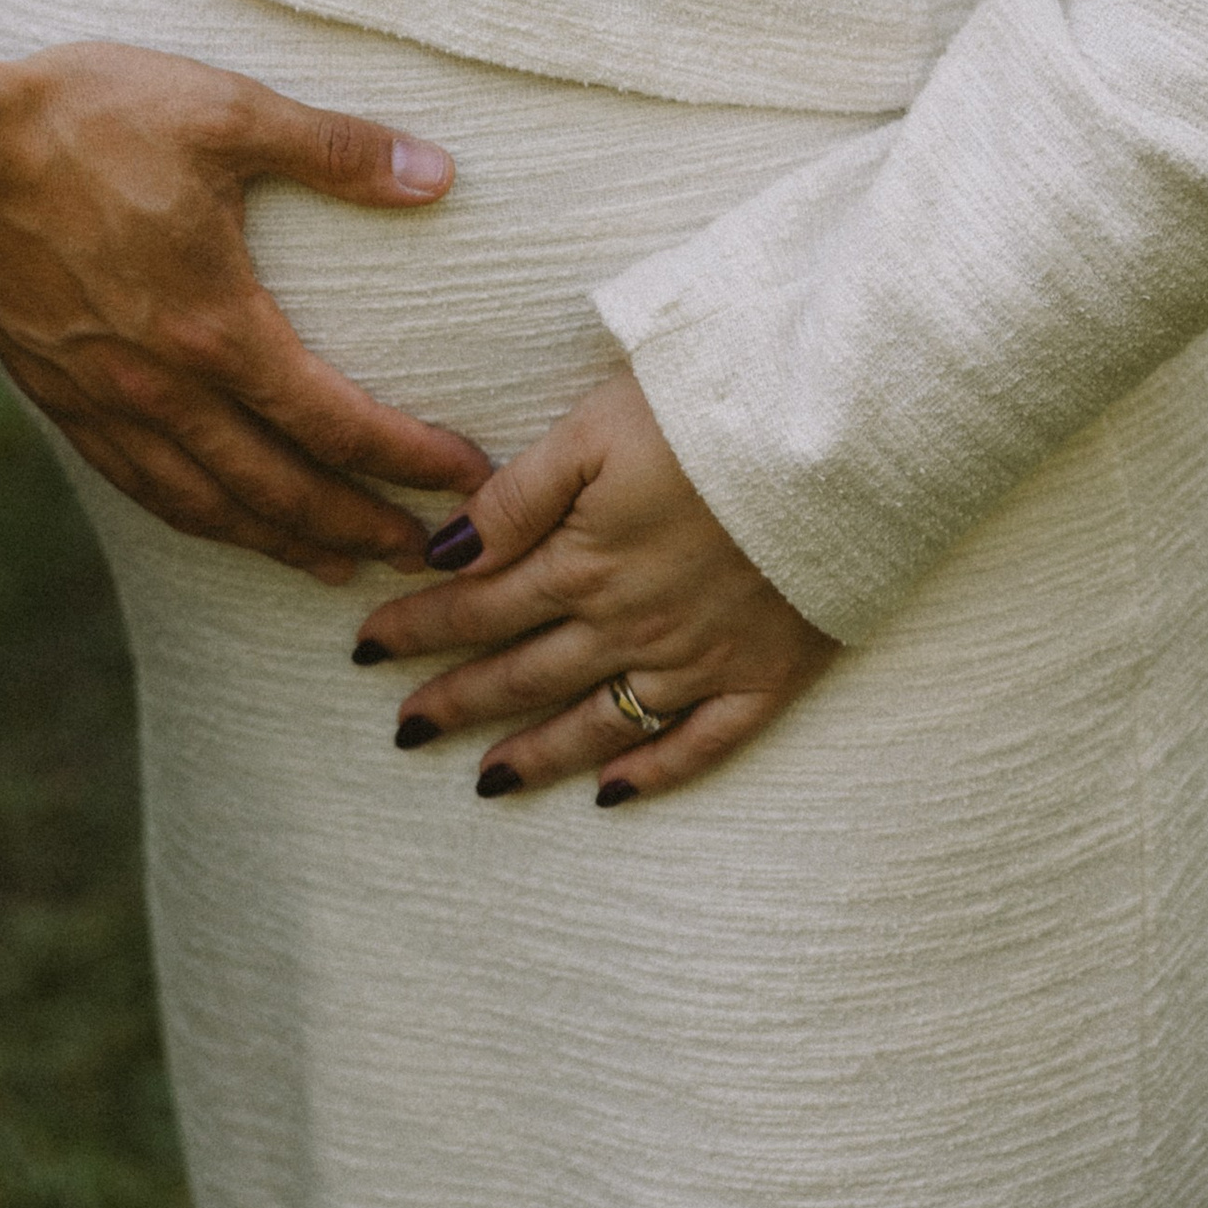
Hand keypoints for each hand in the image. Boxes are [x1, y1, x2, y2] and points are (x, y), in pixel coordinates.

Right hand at [0, 42, 492, 580]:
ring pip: (204, 503)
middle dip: (358, 525)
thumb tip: (439, 174)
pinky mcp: (53, 395)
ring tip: (327, 562)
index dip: (409, 461)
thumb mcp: (223, 111)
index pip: (337, 422)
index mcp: (218, 327)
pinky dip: (190, 514)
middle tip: (421, 554)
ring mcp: (102, 401)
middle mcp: (164, 387)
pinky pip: (136, 482)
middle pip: (279, 489)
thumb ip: (335, 150)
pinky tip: (208, 514)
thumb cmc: (85, 119)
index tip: (466, 482)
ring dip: (277, 541)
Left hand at [352, 370, 837, 797]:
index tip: (365, 647)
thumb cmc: (711, 410)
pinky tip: (612, 797)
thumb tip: (443, 552)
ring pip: (599, 724)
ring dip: (536, 755)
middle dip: (456, 700)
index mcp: (582, 559)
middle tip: (404, 730)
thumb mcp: (592, 430)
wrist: (841, 443)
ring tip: (483, 783)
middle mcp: (630, 624)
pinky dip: (654, 776)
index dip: (417, 628)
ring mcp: (700, 659)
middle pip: (524, 674)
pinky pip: (700, 747)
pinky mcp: (767, 676)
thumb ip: (516, 498)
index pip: (476, 606)